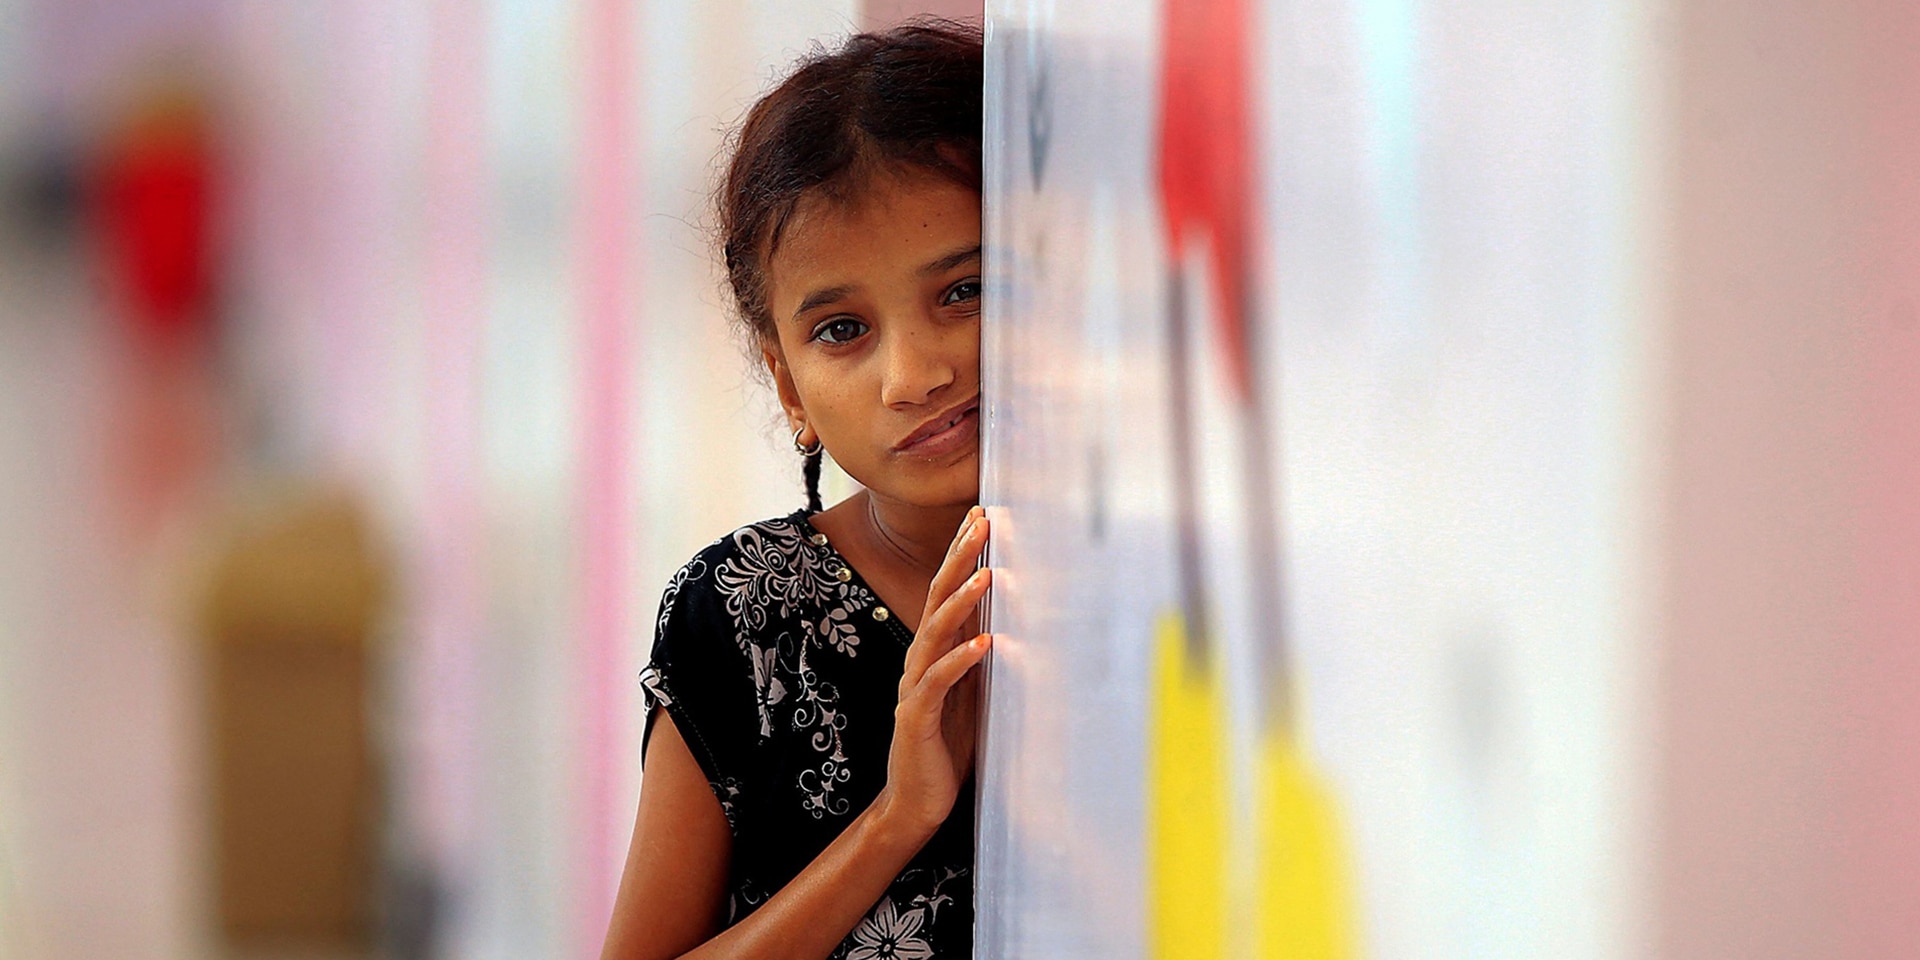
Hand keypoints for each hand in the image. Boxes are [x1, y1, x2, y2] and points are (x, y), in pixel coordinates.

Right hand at [875, 506, 993, 838]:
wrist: (915, 801)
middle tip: (983, 521)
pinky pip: (937, 683)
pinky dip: (961, 661)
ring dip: (962, 602)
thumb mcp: (973, 693)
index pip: (946, 592)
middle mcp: (920, 661)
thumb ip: (981, 657)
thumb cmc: (947, 746)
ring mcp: (914, 687)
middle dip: (961, 558)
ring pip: (935, 633)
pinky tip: (984, 643)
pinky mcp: (915, 718)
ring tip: (988, 575)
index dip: (961, 553)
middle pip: (938, 598)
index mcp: (934, 652)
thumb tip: (1010, 619)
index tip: (982, 515)